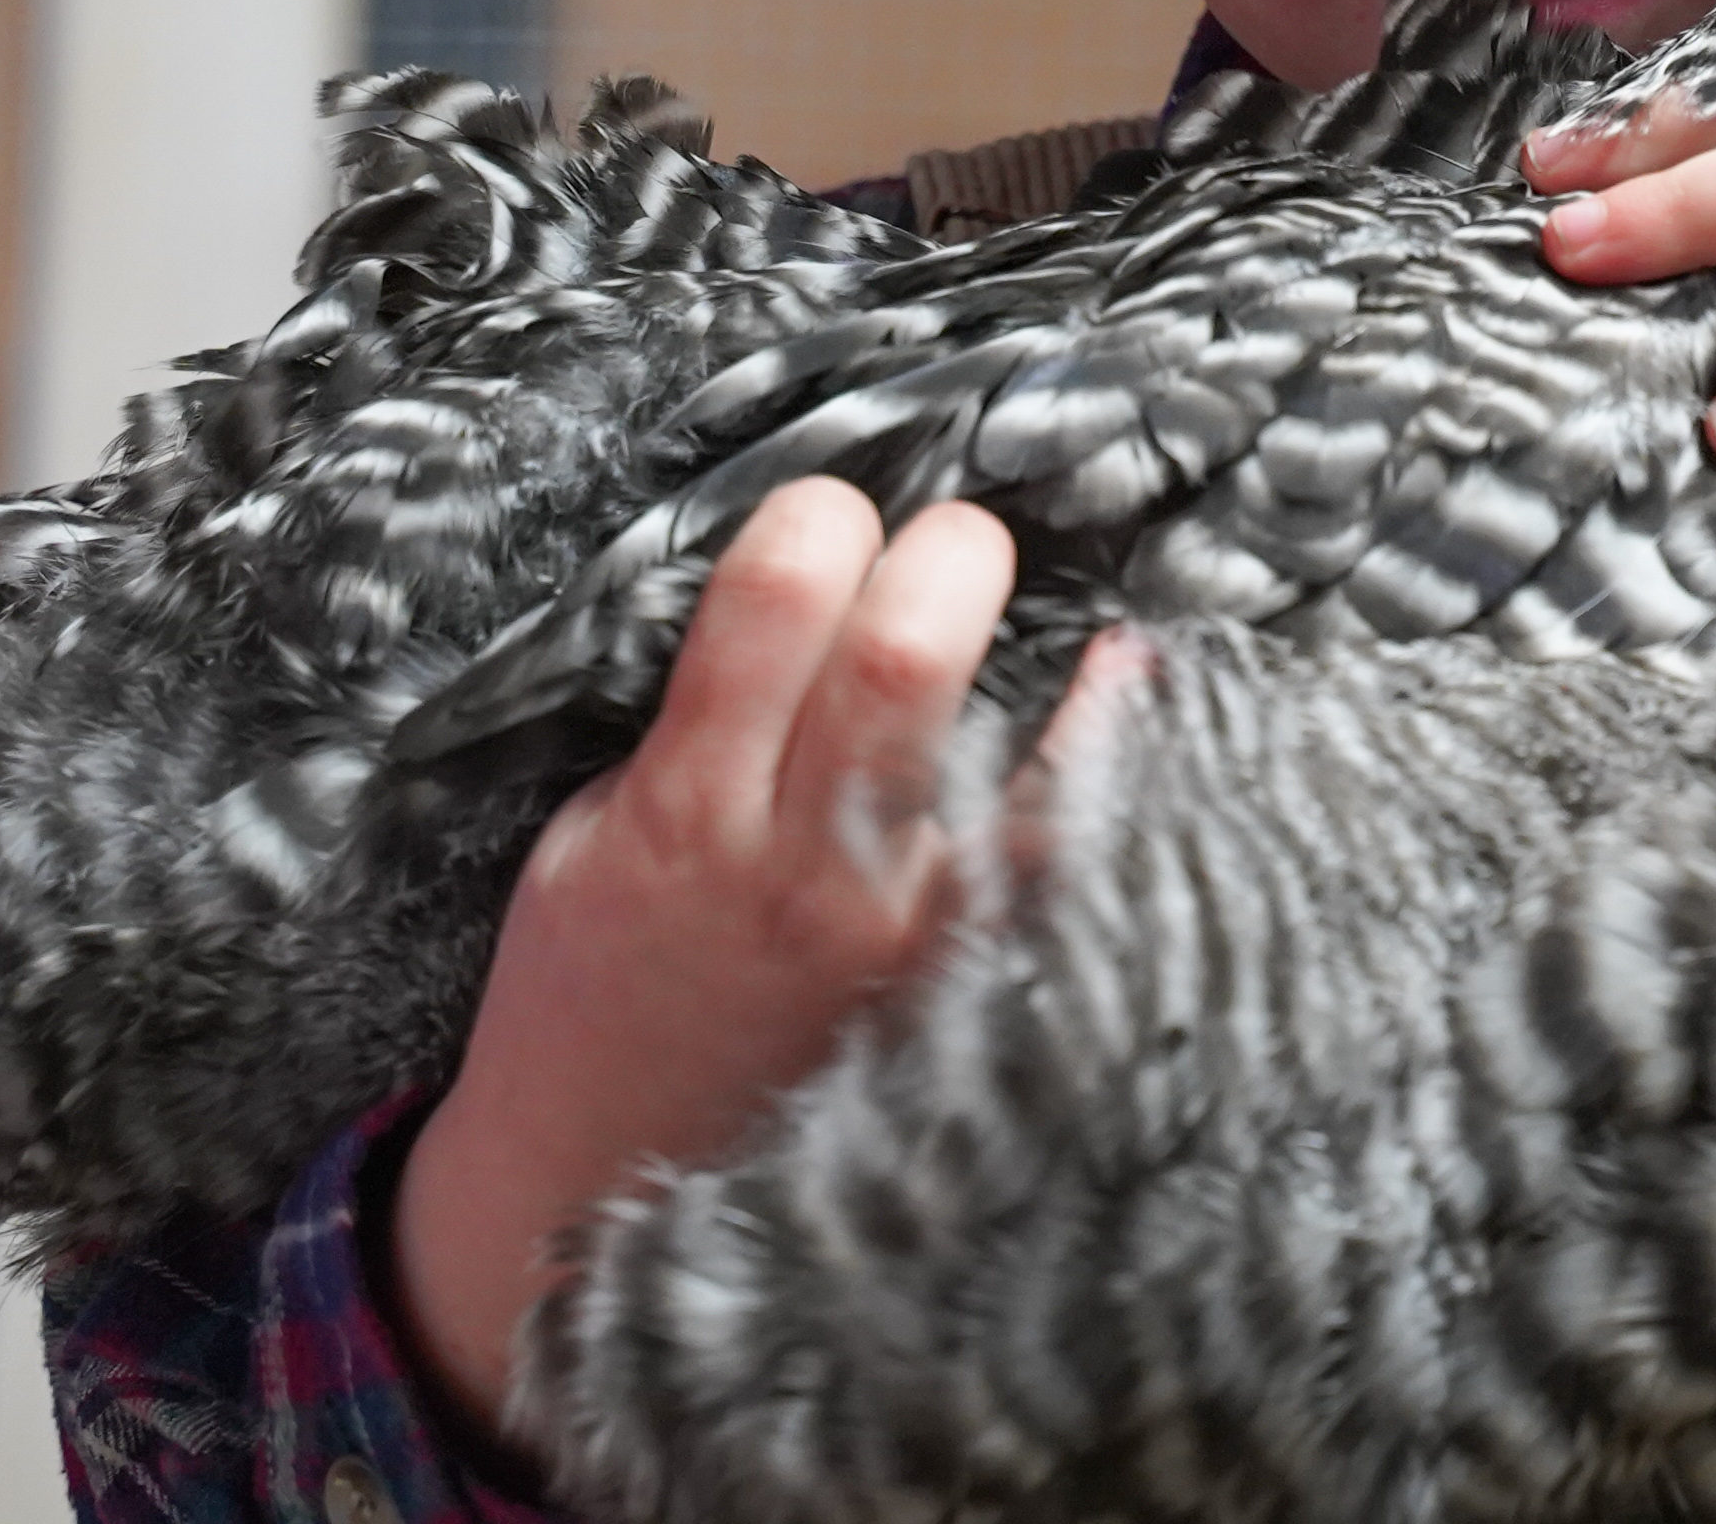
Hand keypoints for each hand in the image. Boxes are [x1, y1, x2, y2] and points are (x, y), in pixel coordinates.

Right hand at [383, 481, 1133, 1454]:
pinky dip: (1108, 757)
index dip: (819, 516)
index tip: (832, 520)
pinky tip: (1131, 680)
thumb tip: (803, 601)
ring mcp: (901, 938)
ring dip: (1043, 650)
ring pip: (1016, 759)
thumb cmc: (587, 1001)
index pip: (777, 595)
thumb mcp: (585, 844)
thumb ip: (688, 727)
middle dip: (945, 552)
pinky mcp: (963, 994)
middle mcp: (808, 867)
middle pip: (911, 651)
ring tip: (1039, 604)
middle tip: (946, 548)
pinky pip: (1067, 865)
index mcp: (689, 808)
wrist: (594, 1199)